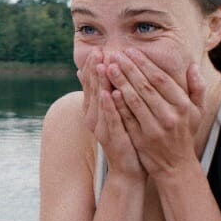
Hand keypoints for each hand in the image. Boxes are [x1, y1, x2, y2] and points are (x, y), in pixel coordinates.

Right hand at [77, 49, 144, 180]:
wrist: (128, 170)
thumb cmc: (124, 139)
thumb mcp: (114, 115)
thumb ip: (106, 96)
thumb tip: (95, 77)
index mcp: (95, 111)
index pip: (92, 85)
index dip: (94, 68)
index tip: (98, 50)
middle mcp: (94, 118)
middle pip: (94, 89)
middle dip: (96, 70)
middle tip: (98, 52)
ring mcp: (102, 128)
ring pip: (100, 101)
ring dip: (100, 83)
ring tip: (102, 65)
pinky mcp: (112, 138)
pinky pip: (110, 118)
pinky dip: (109, 105)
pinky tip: (110, 93)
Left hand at [106, 48, 205, 177]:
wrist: (176, 166)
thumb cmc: (185, 133)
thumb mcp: (197, 111)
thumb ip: (197, 88)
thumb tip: (192, 66)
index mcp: (183, 105)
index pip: (161, 79)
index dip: (144, 63)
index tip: (131, 51)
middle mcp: (170, 115)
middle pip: (145, 87)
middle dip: (129, 68)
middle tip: (115, 54)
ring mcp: (155, 128)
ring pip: (134, 100)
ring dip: (120, 82)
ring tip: (108, 67)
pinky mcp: (141, 138)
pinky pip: (127, 117)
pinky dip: (118, 104)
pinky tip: (108, 91)